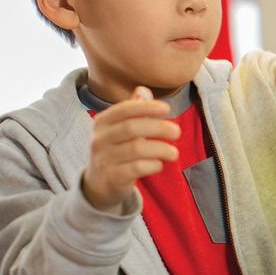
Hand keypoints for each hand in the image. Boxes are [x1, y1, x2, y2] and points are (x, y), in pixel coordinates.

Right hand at [81, 86, 179, 212]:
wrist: (99, 184)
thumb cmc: (116, 151)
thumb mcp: (120, 129)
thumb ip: (133, 111)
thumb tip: (144, 90)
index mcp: (102, 122)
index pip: (124, 109)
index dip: (147, 107)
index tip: (167, 109)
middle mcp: (99, 139)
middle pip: (132, 127)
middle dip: (159, 128)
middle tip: (176, 132)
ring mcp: (104, 159)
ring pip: (137, 148)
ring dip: (161, 149)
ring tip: (173, 153)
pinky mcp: (112, 177)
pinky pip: (136, 168)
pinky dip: (153, 165)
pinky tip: (159, 164)